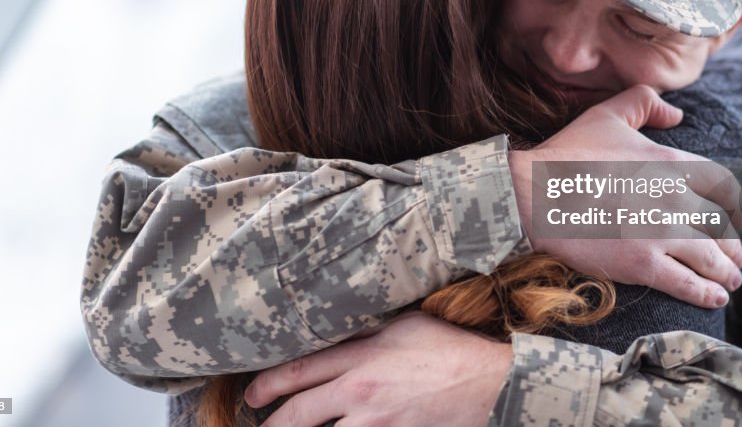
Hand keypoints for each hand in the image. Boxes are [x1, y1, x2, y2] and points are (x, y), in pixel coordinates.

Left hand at [246, 313, 511, 425]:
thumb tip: (340, 330)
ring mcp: (374, 422)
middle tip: (258, 426)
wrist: (489, 381)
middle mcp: (359, 390)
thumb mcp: (404, 325)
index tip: (253, 394)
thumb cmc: (450, 348)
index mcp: (360, 356)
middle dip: (271, 424)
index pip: (298, 370)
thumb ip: (367, 331)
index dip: (267, 385)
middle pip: (297, 413)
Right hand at [510, 85, 741, 307]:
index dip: (737, 206)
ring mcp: (660, 233)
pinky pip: (687, 283)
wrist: (531, 194)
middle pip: (721, 226)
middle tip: (735, 259)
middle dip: (733, 246)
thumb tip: (677, 114)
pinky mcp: (642, 264)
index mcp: (670, 162)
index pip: (723, 186)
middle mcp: (674, 198)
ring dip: (727, 272)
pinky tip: (715, 298)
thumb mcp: (607, 114)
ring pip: (711, 257)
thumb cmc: (566, 153)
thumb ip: (645, 102)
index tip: (739, 219)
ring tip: (730, 282)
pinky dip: (706, 293)